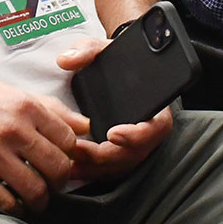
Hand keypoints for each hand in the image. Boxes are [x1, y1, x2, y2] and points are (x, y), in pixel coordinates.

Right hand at [0, 78, 84, 211]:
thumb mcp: (9, 93)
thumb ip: (50, 108)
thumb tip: (85, 125)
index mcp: (24, 107)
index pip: (68, 140)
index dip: (69, 154)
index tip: (60, 161)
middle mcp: (11, 130)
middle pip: (58, 168)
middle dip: (59, 182)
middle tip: (51, 184)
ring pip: (36, 190)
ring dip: (40, 200)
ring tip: (35, 199)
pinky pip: (8, 204)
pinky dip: (16, 209)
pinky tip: (13, 203)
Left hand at [54, 38, 173, 182]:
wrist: (117, 73)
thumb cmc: (114, 62)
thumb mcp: (102, 50)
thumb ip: (87, 50)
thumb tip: (66, 59)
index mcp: (155, 108)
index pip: (156, 129)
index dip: (136, 135)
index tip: (113, 133)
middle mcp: (148, 132)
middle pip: (134, 155)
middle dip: (104, 156)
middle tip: (78, 150)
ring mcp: (135, 147)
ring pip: (120, 167)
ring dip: (94, 169)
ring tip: (68, 164)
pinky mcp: (120, 156)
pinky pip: (109, 171)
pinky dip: (90, 173)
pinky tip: (69, 170)